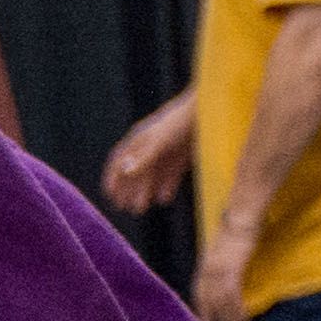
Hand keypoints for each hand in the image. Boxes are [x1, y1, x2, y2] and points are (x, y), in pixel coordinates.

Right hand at [98, 90, 194, 213]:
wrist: (211, 110)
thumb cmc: (181, 123)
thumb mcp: (160, 141)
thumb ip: (143, 157)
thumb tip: (124, 172)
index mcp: (139, 138)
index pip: (119, 159)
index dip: (113, 177)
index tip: (109, 194)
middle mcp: (151, 146)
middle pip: (135, 170)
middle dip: (128, 189)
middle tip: (123, 208)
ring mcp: (167, 151)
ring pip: (152, 175)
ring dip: (145, 192)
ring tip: (140, 209)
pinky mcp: (183, 156)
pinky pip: (171, 174)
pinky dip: (167, 187)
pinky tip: (164, 199)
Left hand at [191, 233, 253, 320]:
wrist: (241, 217)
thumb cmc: (236, 231)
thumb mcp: (225, 251)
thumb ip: (223, 264)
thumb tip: (228, 274)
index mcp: (205, 267)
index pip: (199, 293)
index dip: (202, 309)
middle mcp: (207, 272)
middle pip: (205, 302)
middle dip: (209, 320)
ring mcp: (217, 272)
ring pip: (219, 303)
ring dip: (228, 320)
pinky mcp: (231, 271)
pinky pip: (231, 297)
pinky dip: (236, 311)